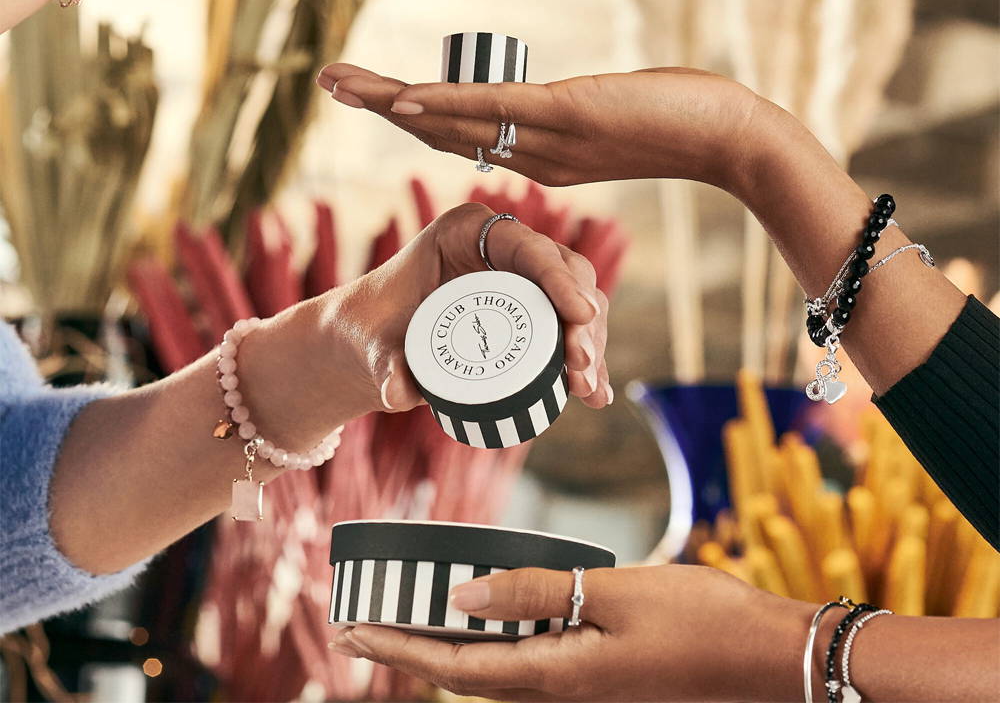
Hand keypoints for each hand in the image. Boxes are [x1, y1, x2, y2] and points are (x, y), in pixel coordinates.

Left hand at [242, 202, 610, 443]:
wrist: (371, 344)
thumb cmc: (370, 331)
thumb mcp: (373, 347)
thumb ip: (383, 365)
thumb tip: (399, 392)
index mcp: (464, 230)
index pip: (527, 246)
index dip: (561, 280)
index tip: (581, 316)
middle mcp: (500, 244)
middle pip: (564, 270)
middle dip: (583, 319)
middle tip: (582, 369)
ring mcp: (518, 273)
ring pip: (574, 297)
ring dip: (589, 341)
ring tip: (588, 391)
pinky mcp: (527, 305)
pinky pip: (567, 323)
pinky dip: (582, 356)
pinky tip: (595, 395)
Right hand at [317, 64, 764, 195]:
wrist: (730, 139)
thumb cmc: (678, 119)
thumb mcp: (610, 114)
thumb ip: (570, 113)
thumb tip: (546, 103)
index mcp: (536, 153)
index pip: (457, 134)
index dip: (407, 117)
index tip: (367, 95)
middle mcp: (530, 152)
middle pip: (441, 130)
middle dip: (381, 106)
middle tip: (330, 83)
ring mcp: (546, 137)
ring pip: (455, 121)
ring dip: (395, 102)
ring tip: (343, 85)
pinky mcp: (568, 116)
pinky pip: (493, 112)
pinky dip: (445, 105)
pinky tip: (405, 97)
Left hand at [330, 563, 811, 701]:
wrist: (771, 660)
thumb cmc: (698, 620)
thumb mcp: (613, 594)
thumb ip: (536, 594)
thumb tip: (462, 593)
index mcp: (558, 677)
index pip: (454, 669)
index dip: (396, 650)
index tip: (348, 634)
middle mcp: (563, 694)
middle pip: (465, 676)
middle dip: (409, 651)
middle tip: (362, 626)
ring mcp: (585, 692)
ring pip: (495, 672)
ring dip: (448, 648)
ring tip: (411, 617)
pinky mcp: (604, 681)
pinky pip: (530, 664)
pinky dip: (494, 642)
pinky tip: (489, 615)